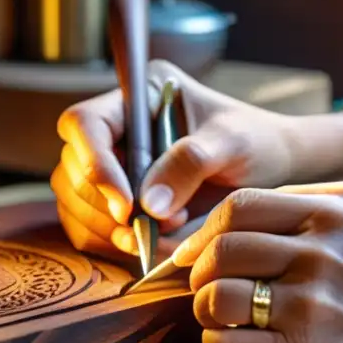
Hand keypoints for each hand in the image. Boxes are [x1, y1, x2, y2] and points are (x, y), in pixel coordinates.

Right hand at [51, 60, 298, 258]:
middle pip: (72, 168)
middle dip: (109, 206)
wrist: (270, 166)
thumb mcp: (232, 143)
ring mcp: (111, 164)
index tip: (127, 205)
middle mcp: (116, 128)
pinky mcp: (114, 200)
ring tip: (163, 234)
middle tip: (159, 224)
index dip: (95, 165)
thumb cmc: (255, 142)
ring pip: (74, 201)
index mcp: (138, 96)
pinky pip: (88, 227)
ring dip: (110, 229)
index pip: (85, 123)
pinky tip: (148, 246)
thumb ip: (190, 163)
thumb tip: (147, 205)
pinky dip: (110, 244)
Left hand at [172, 180, 342, 342]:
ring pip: (216, 294)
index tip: (202, 251)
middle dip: (201, 270)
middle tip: (206, 287)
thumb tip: (255, 215)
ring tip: (221, 318)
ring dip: (206, 308)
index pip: (242, 205)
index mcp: (338, 212)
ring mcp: (309, 303)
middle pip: (222, 247)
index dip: (209, 231)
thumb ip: (326, 205)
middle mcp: (321, 251)